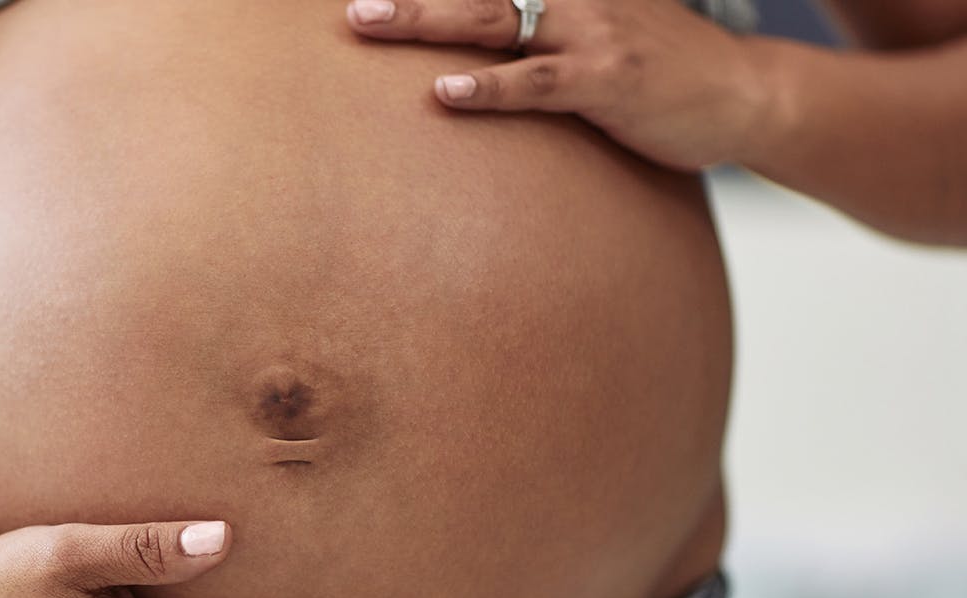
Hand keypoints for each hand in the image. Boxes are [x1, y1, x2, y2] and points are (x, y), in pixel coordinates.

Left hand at [344, 0, 771, 170]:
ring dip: (423, 19)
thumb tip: (480, 37)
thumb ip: (538, 22)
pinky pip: (537, 82)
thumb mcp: (597, 24)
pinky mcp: (607, 79)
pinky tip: (444, 93)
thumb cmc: (655, 64)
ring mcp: (590, 31)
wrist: (742, 92)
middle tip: (349, 0)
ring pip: (490, 19)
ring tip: (366, 22)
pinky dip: (488, 88)